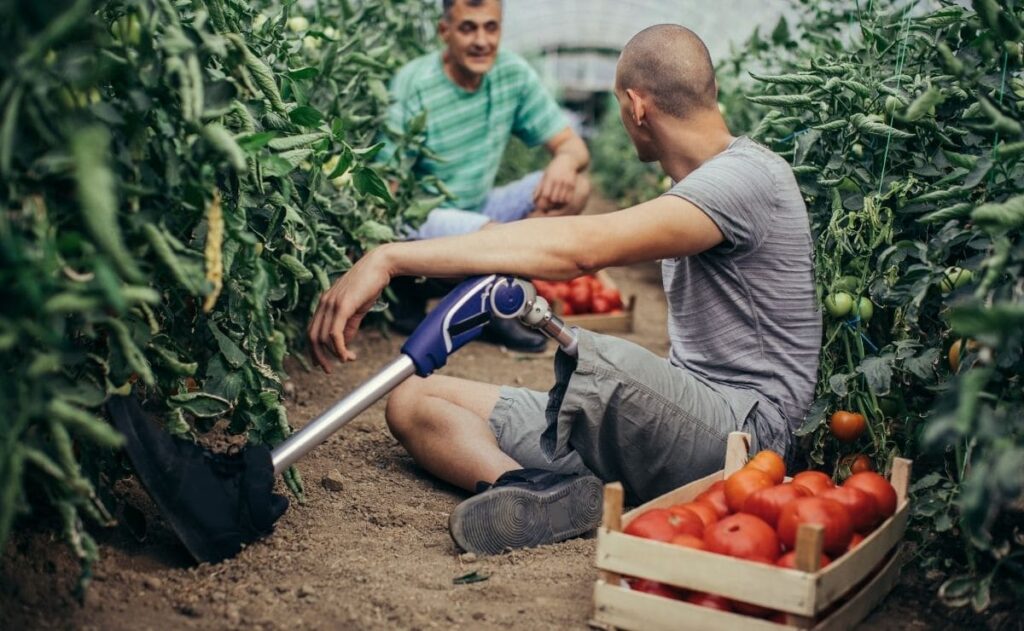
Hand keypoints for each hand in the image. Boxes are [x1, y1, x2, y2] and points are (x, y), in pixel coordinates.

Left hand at [307, 248, 391, 371]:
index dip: (314, 350)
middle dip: (319, 357)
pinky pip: (335, 333)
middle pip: (312, 337)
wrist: (379, 266)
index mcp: (324, 303)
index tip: (321, 363)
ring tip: (346, 360)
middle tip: (328, 370)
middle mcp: (323, 303)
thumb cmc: (369, 285)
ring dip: (332, 354)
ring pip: (322, 337)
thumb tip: (343, 343)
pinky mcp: (342, 305)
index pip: (311, 331)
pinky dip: (339, 348)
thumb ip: (348, 325)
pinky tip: (347, 355)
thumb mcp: (356, 308)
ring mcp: (331, 304)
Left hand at [533, 155, 577, 213]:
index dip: (544, 201)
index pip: (545, 195)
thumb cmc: (553, 169)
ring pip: (562, 200)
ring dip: (558, 202)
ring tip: (556, 200)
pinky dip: (565, 201)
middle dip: (551, 203)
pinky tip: (562, 198)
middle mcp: (558, 180)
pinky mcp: (572, 184)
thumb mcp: (544, 176)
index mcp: (549, 178)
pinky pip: (568, 198)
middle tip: (549, 202)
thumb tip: (533, 200)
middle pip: (554, 199)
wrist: (567, 160)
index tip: (543, 203)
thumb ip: (539, 188)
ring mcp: (566, 183)